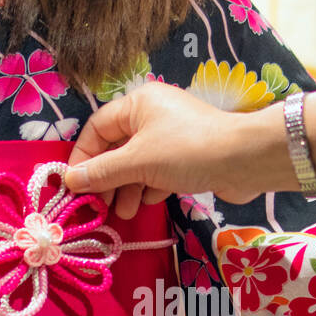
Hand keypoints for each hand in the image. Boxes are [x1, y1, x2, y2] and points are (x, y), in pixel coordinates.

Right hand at [64, 81, 251, 217]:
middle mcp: (153, 115)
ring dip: (127, 187)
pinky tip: (147, 203)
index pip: (97, 128)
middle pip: (117, 147)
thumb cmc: (186, 151)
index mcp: (138, 103)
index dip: (83, 156)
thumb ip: (102, 172)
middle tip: (98, 204)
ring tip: (124, 212)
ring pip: (138, 162)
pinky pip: (158, 170)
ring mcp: (172, 135)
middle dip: (107, 177)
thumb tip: (69, 180)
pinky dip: (149, 186)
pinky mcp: (188, 155)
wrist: (245, 160)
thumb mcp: (138, 162)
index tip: (74, 184)